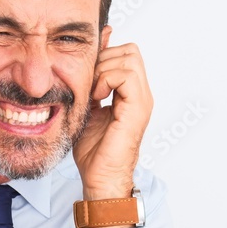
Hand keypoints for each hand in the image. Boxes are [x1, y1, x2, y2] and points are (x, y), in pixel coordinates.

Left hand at [72, 42, 152, 201]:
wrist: (100, 177)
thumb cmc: (94, 151)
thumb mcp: (87, 108)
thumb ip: (91, 86)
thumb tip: (85, 63)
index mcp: (131, 93)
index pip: (126, 53)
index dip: (104, 55)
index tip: (86, 73)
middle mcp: (140, 94)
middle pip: (130, 50)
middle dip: (104, 58)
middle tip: (90, 83)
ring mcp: (141, 100)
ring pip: (130, 58)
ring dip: (104, 69)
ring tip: (93, 91)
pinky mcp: (137, 109)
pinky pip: (127, 75)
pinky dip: (107, 79)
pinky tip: (97, 96)